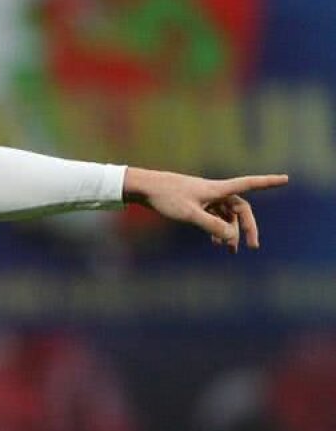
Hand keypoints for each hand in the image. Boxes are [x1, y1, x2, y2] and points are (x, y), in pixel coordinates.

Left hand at [122, 168, 289, 252]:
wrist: (143, 187)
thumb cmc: (166, 198)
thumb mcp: (190, 214)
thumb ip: (212, 226)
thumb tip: (232, 237)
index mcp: (217, 189)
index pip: (249, 184)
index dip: (268, 182)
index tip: (286, 179)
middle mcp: (214, 191)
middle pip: (239, 208)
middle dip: (247, 227)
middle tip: (252, 246)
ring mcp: (204, 197)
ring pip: (225, 214)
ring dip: (230, 231)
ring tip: (230, 250)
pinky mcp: (194, 202)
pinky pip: (213, 215)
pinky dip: (217, 228)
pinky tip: (215, 242)